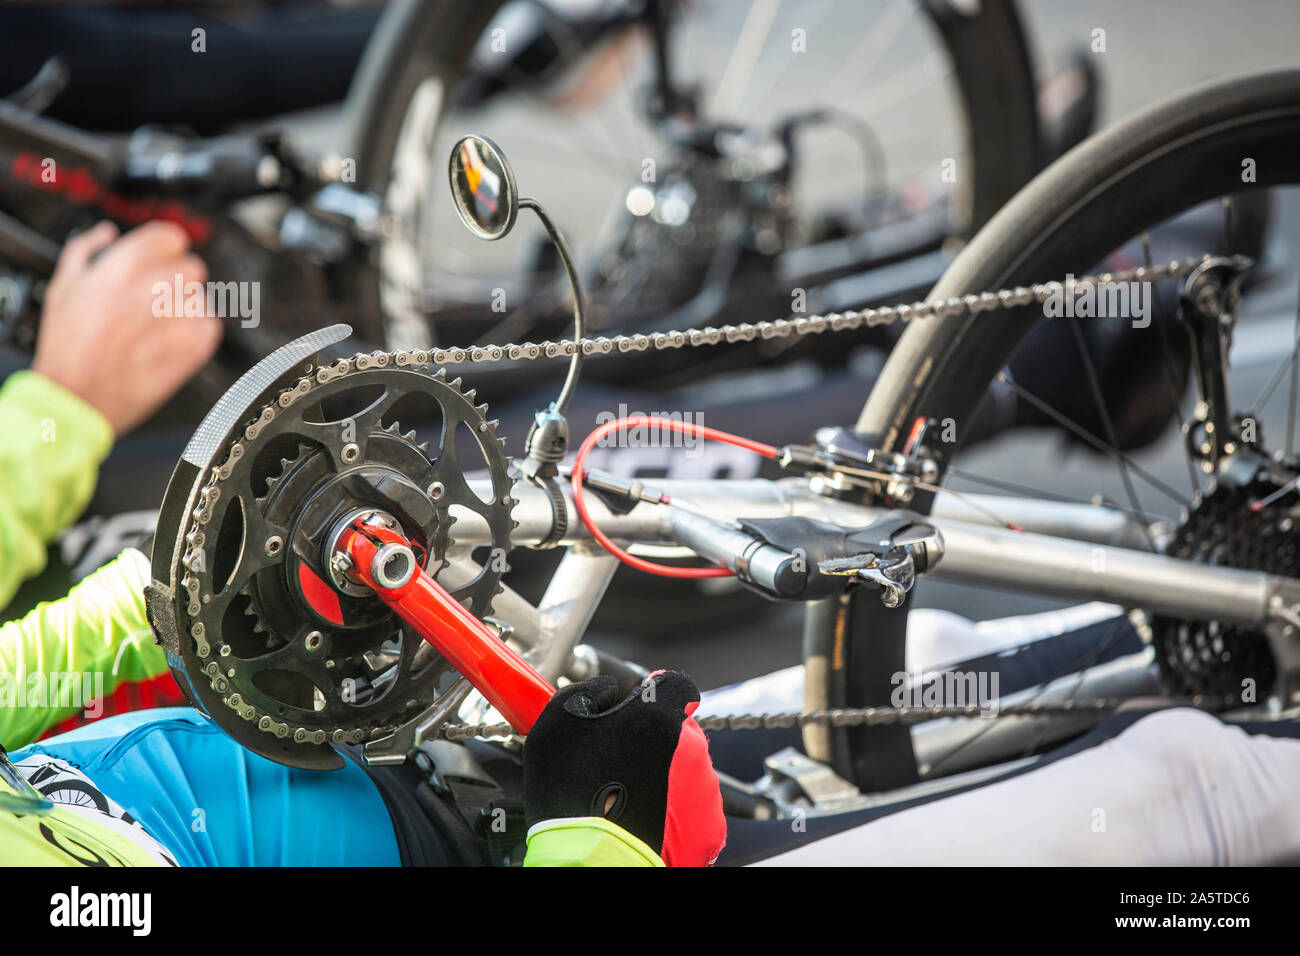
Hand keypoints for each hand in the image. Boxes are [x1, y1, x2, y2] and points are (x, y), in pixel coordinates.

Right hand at [32, 220, 222, 435]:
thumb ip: (86, 251)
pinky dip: (195, 335)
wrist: (76, 398)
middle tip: (154, 303)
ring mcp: (177, 318)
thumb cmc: (68, 349)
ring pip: (201, 299)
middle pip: (192, 268)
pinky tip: (168, 345)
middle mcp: (155, 288)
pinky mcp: (193, 347)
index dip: (165, 251)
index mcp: (125, 265)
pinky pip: (210, 328)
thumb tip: (106, 234)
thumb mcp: (62, 287)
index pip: (172, 238)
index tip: (160, 262)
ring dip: (185, 310)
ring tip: (156, 329)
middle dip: (176, 282)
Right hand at [523, 669, 725, 865]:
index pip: (673, 686)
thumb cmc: (570, 791)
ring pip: (687, 770)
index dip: (653, 695)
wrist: (586, 858)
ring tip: (627, 797)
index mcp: (659, 717)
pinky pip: (693, 809)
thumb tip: (606, 691)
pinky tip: (643, 818)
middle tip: (619, 764)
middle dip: (654, 741)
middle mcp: (692, 749)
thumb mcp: (560, 719)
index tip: (638, 708)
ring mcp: (705, 791)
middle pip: (679, 731)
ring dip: (664, 777)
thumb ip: (590, 691)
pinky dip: (673, 812)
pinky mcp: (710, 828)